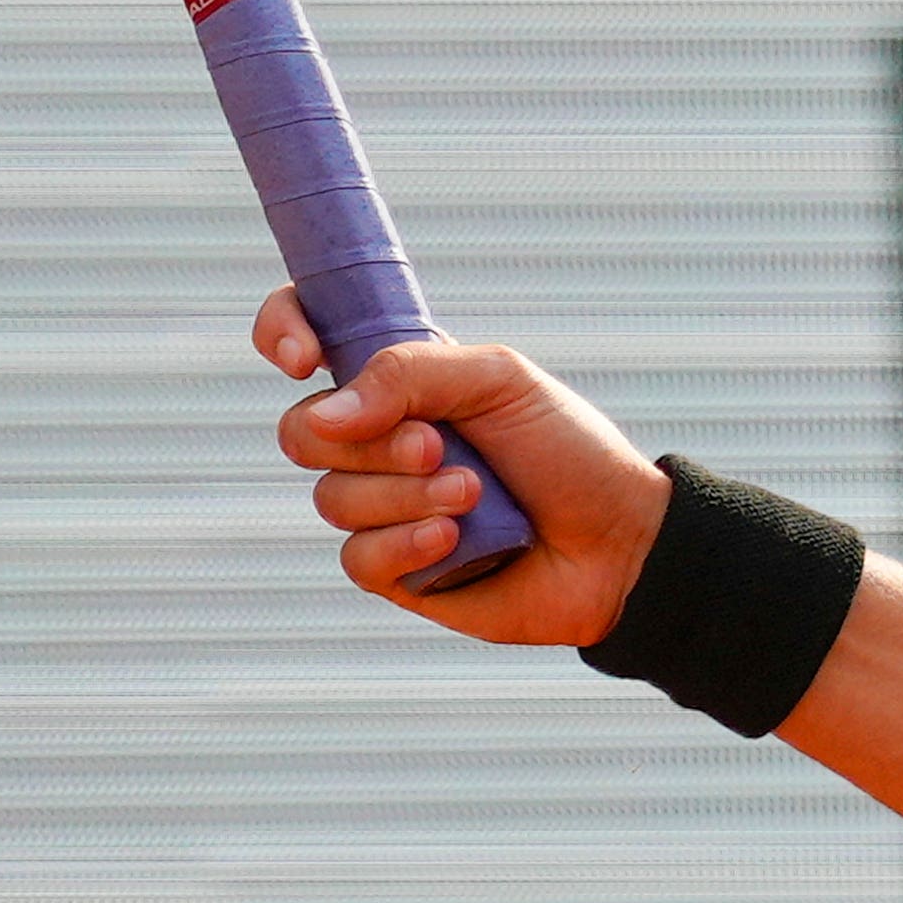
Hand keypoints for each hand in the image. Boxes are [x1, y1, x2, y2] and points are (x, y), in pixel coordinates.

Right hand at [261, 286, 672, 644]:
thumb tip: (326, 412)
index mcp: (402, 382)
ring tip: (476, 495)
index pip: (308, 336)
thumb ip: (411, 374)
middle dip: (372, 442)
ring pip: (332, 498)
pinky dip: (407, 544)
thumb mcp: (502, 382)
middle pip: (303, 432)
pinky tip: (457, 541)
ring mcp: (383, 507)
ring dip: (407, 496)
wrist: (620, 542)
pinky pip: (357, 556)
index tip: (302, 358)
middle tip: (441, 446)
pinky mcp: (395, 569)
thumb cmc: (570, 452)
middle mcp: (381, 441)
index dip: (283, 332)